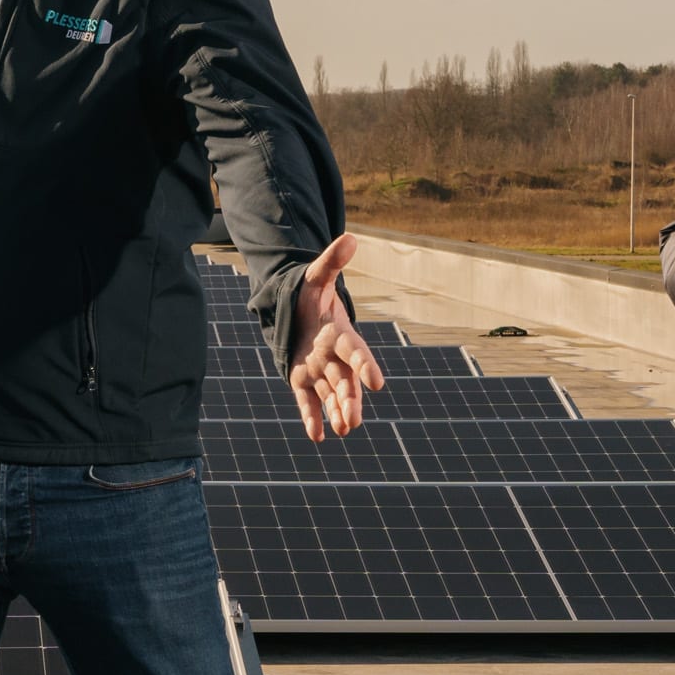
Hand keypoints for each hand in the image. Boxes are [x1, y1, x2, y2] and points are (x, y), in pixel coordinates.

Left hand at [286, 233, 386, 439]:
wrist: (298, 312)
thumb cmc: (311, 295)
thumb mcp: (317, 276)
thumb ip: (331, 261)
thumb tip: (350, 237)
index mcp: (339, 334)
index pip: (355, 352)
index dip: (365, 366)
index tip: (377, 383)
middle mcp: (332, 357)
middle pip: (344, 381)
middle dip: (349, 399)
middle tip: (355, 419)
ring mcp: (318, 370)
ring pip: (330, 394)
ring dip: (336, 411)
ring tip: (344, 430)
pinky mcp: (301, 380)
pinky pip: (307, 402)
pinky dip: (312, 418)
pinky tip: (317, 437)